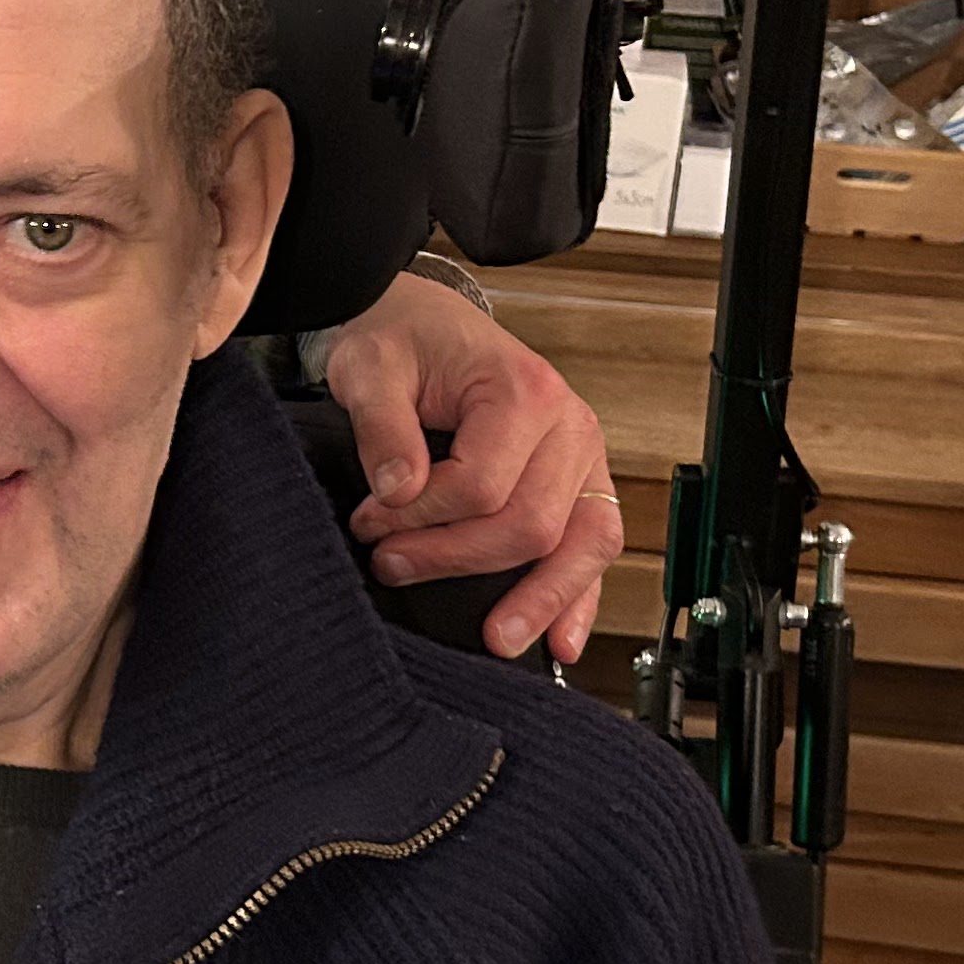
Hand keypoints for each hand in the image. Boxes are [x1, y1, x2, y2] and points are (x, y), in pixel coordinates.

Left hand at [324, 274, 626, 661]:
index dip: (421, 517)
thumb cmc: (401, 340)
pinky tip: (562, 641)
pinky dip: (579, 596)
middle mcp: (571, 425)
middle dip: (458, 558)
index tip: (369, 521)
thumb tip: (397, 490)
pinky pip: (594, 545)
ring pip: (583, 544)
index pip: (482, 485)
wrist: (421, 321)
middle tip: (391, 565)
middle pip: (532, 523)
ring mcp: (584, 458)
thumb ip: (381, 425)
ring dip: (542, 598)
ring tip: (499, 640)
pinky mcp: (580, 484)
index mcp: (526, 390)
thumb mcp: (371, 367)